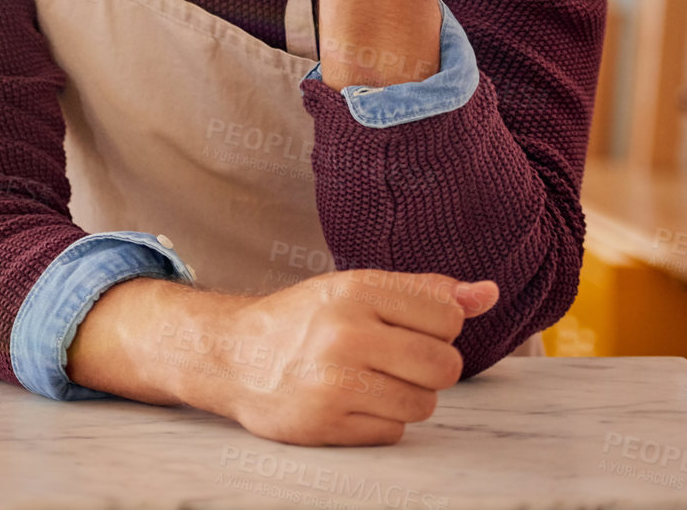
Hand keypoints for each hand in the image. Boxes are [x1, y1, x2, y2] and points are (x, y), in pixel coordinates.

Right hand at [65, 269, 496, 445]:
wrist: (232, 357)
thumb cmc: (302, 321)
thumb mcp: (355, 290)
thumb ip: (423, 291)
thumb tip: (489, 294)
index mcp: (355, 289)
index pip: (447, 316)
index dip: (433, 327)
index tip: (401, 326)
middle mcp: (345, 332)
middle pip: (444, 365)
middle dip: (425, 367)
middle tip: (387, 358)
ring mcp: (335, 380)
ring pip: (424, 403)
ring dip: (404, 397)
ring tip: (366, 380)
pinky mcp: (327, 422)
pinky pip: (395, 431)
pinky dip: (380, 421)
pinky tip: (349, 403)